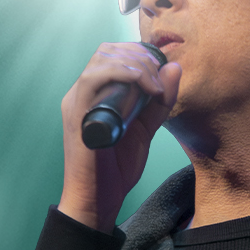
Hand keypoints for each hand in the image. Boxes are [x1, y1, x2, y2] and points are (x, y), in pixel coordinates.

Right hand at [57, 43, 181, 233]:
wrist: (98, 199)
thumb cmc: (116, 168)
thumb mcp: (146, 129)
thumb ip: (159, 102)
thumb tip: (173, 68)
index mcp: (95, 94)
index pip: (113, 54)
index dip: (140, 54)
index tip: (162, 71)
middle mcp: (81, 92)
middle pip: (107, 50)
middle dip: (140, 56)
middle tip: (159, 78)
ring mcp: (76, 101)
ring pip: (102, 59)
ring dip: (135, 64)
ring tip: (154, 86)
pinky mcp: (76, 112)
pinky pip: (95, 78)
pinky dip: (124, 74)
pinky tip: (144, 87)